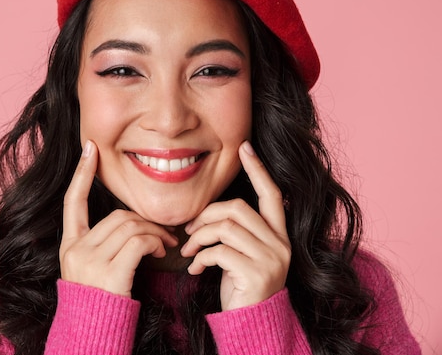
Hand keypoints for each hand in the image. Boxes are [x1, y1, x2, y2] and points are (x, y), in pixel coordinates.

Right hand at [60, 140, 178, 296]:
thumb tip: (132, 224)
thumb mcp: (92, 271)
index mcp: (69, 246)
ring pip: (131, 225)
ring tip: (165, 245)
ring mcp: (89, 261)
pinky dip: (155, 242)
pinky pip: (138, 241)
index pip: (73, 201)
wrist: (93, 336)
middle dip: (145, 221)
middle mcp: (75, 250)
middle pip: (117, 216)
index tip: (90, 149)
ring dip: (154, 232)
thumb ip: (103, 245)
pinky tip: (161, 253)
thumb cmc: (100, 303)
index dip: (82, 174)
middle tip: (164, 234)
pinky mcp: (108, 272)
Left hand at [180, 141, 290, 310]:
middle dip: (207, 214)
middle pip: (238, 208)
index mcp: (279, 234)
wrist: (251, 324)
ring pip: (226, 228)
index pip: (272, 193)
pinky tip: (194, 269)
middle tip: (189, 230)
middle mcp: (281, 243)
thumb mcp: (242, 254)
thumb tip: (208, 213)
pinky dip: (200, 257)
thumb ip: (236, 231)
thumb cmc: (241, 286)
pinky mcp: (257, 275)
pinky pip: (220, 252)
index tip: (244, 147)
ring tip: (189, 250)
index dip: (258, 169)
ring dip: (199, 237)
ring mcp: (272, 259)